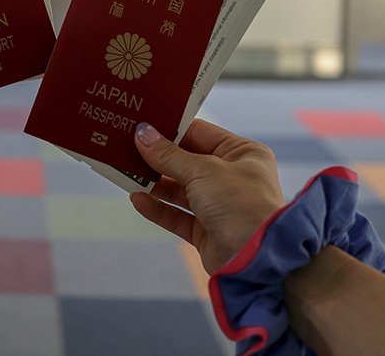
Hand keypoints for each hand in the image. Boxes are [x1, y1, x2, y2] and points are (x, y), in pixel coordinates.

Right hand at [130, 119, 284, 274]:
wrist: (257, 260)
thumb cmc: (240, 204)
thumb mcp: (203, 171)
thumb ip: (169, 155)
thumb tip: (143, 135)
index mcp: (242, 153)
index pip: (199, 133)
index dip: (171, 129)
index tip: (142, 124)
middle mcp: (232, 176)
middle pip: (187, 160)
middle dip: (158, 156)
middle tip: (127, 146)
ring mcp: (219, 204)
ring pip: (179, 188)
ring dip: (154, 182)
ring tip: (127, 172)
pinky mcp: (207, 231)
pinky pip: (177, 214)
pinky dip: (158, 207)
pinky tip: (138, 199)